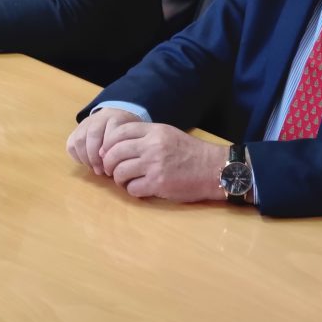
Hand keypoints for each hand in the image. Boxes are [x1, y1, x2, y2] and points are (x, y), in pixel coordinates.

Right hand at [66, 108, 140, 174]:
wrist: (114, 115)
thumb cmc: (124, 132)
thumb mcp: (130, 136)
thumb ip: (124, 147)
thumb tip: (113, 164)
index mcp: (116, 118)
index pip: (111, 133)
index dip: (109, 150)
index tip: (111, 163)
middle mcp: (99, 118)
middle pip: (93, 134)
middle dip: (95, 156)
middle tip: (100, 171)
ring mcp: (86, 123)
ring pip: (79, 139)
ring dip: (85, 157)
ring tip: (93, 168)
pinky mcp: (76, 129)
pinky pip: (71, 143)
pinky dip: (76, 155)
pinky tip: (85, 162)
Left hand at [100, 122, 226, 201]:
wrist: (213, 169)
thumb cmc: (189, 152)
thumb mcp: (167, 134)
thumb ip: (143, 137)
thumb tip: (114, 146)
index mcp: (154, 131)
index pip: (119, 132)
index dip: (108, 143)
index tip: (107, 152)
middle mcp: (152, 146)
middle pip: (115, 152)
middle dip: (108, 163)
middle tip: (112, 170)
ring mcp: (155, 165)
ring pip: (120, 172)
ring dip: (119, 179)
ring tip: (125, 180)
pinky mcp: (159, 184)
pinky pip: (132, 188)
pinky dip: (132, 190)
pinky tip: (139, 188)